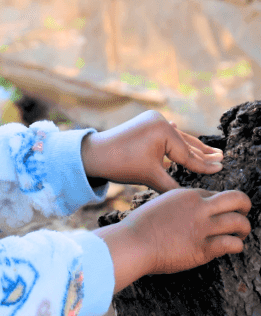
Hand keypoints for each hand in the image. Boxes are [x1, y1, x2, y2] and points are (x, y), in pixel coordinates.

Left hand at [81, 110, 223, 191]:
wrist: (93, 154)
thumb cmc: (121, 165)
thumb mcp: (151, 177)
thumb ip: (173, 185)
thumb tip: (194, 196)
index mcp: (163, 131)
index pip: (187, 154)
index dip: (204, 164)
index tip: (222, 168)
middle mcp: (158, 121)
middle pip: (185, 143)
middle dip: (202, 153)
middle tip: (222, 157)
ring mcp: (151, 119)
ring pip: (175, 138)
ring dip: (190, 146)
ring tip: (211, 151)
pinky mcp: (144, 122)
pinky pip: (164, 134)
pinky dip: (173, 140)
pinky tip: (180, 131)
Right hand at [95, 188, 250, 291]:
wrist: (133, 243)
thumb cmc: (141, 227)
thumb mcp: (161, 205)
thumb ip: (179, 206)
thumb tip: (191, 215)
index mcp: (186, 194)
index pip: (215, 194)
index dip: (219, 204)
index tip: (218, 213)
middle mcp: (198, 207)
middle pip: (237, 199)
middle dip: (245, 206)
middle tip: (243, 215)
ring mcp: (203, 227)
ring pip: (240, 222)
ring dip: (243, 229)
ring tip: (240, 235)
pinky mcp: (204, 248)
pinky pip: (233, 244)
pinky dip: (237, 246)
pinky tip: (231, 248)